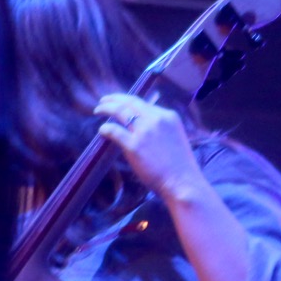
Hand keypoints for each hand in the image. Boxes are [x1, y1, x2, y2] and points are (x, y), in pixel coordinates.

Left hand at [94, 94, 209, 201]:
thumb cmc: (179, 165)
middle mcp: (156, 119)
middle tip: (103, 101)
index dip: (127, 101)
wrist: (182, 181)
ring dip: (106, 108)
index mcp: (168, 116)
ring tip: (97, 110)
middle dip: (114, 99)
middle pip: (130, 102)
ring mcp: (144, 132)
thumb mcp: (174, 136)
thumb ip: (160, 128)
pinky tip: (101, 130)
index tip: (118, 102)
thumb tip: (142, 126)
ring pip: (120, 112)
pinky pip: (114, 131)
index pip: (143, 103)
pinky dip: (105, 128)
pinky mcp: (134, 146)